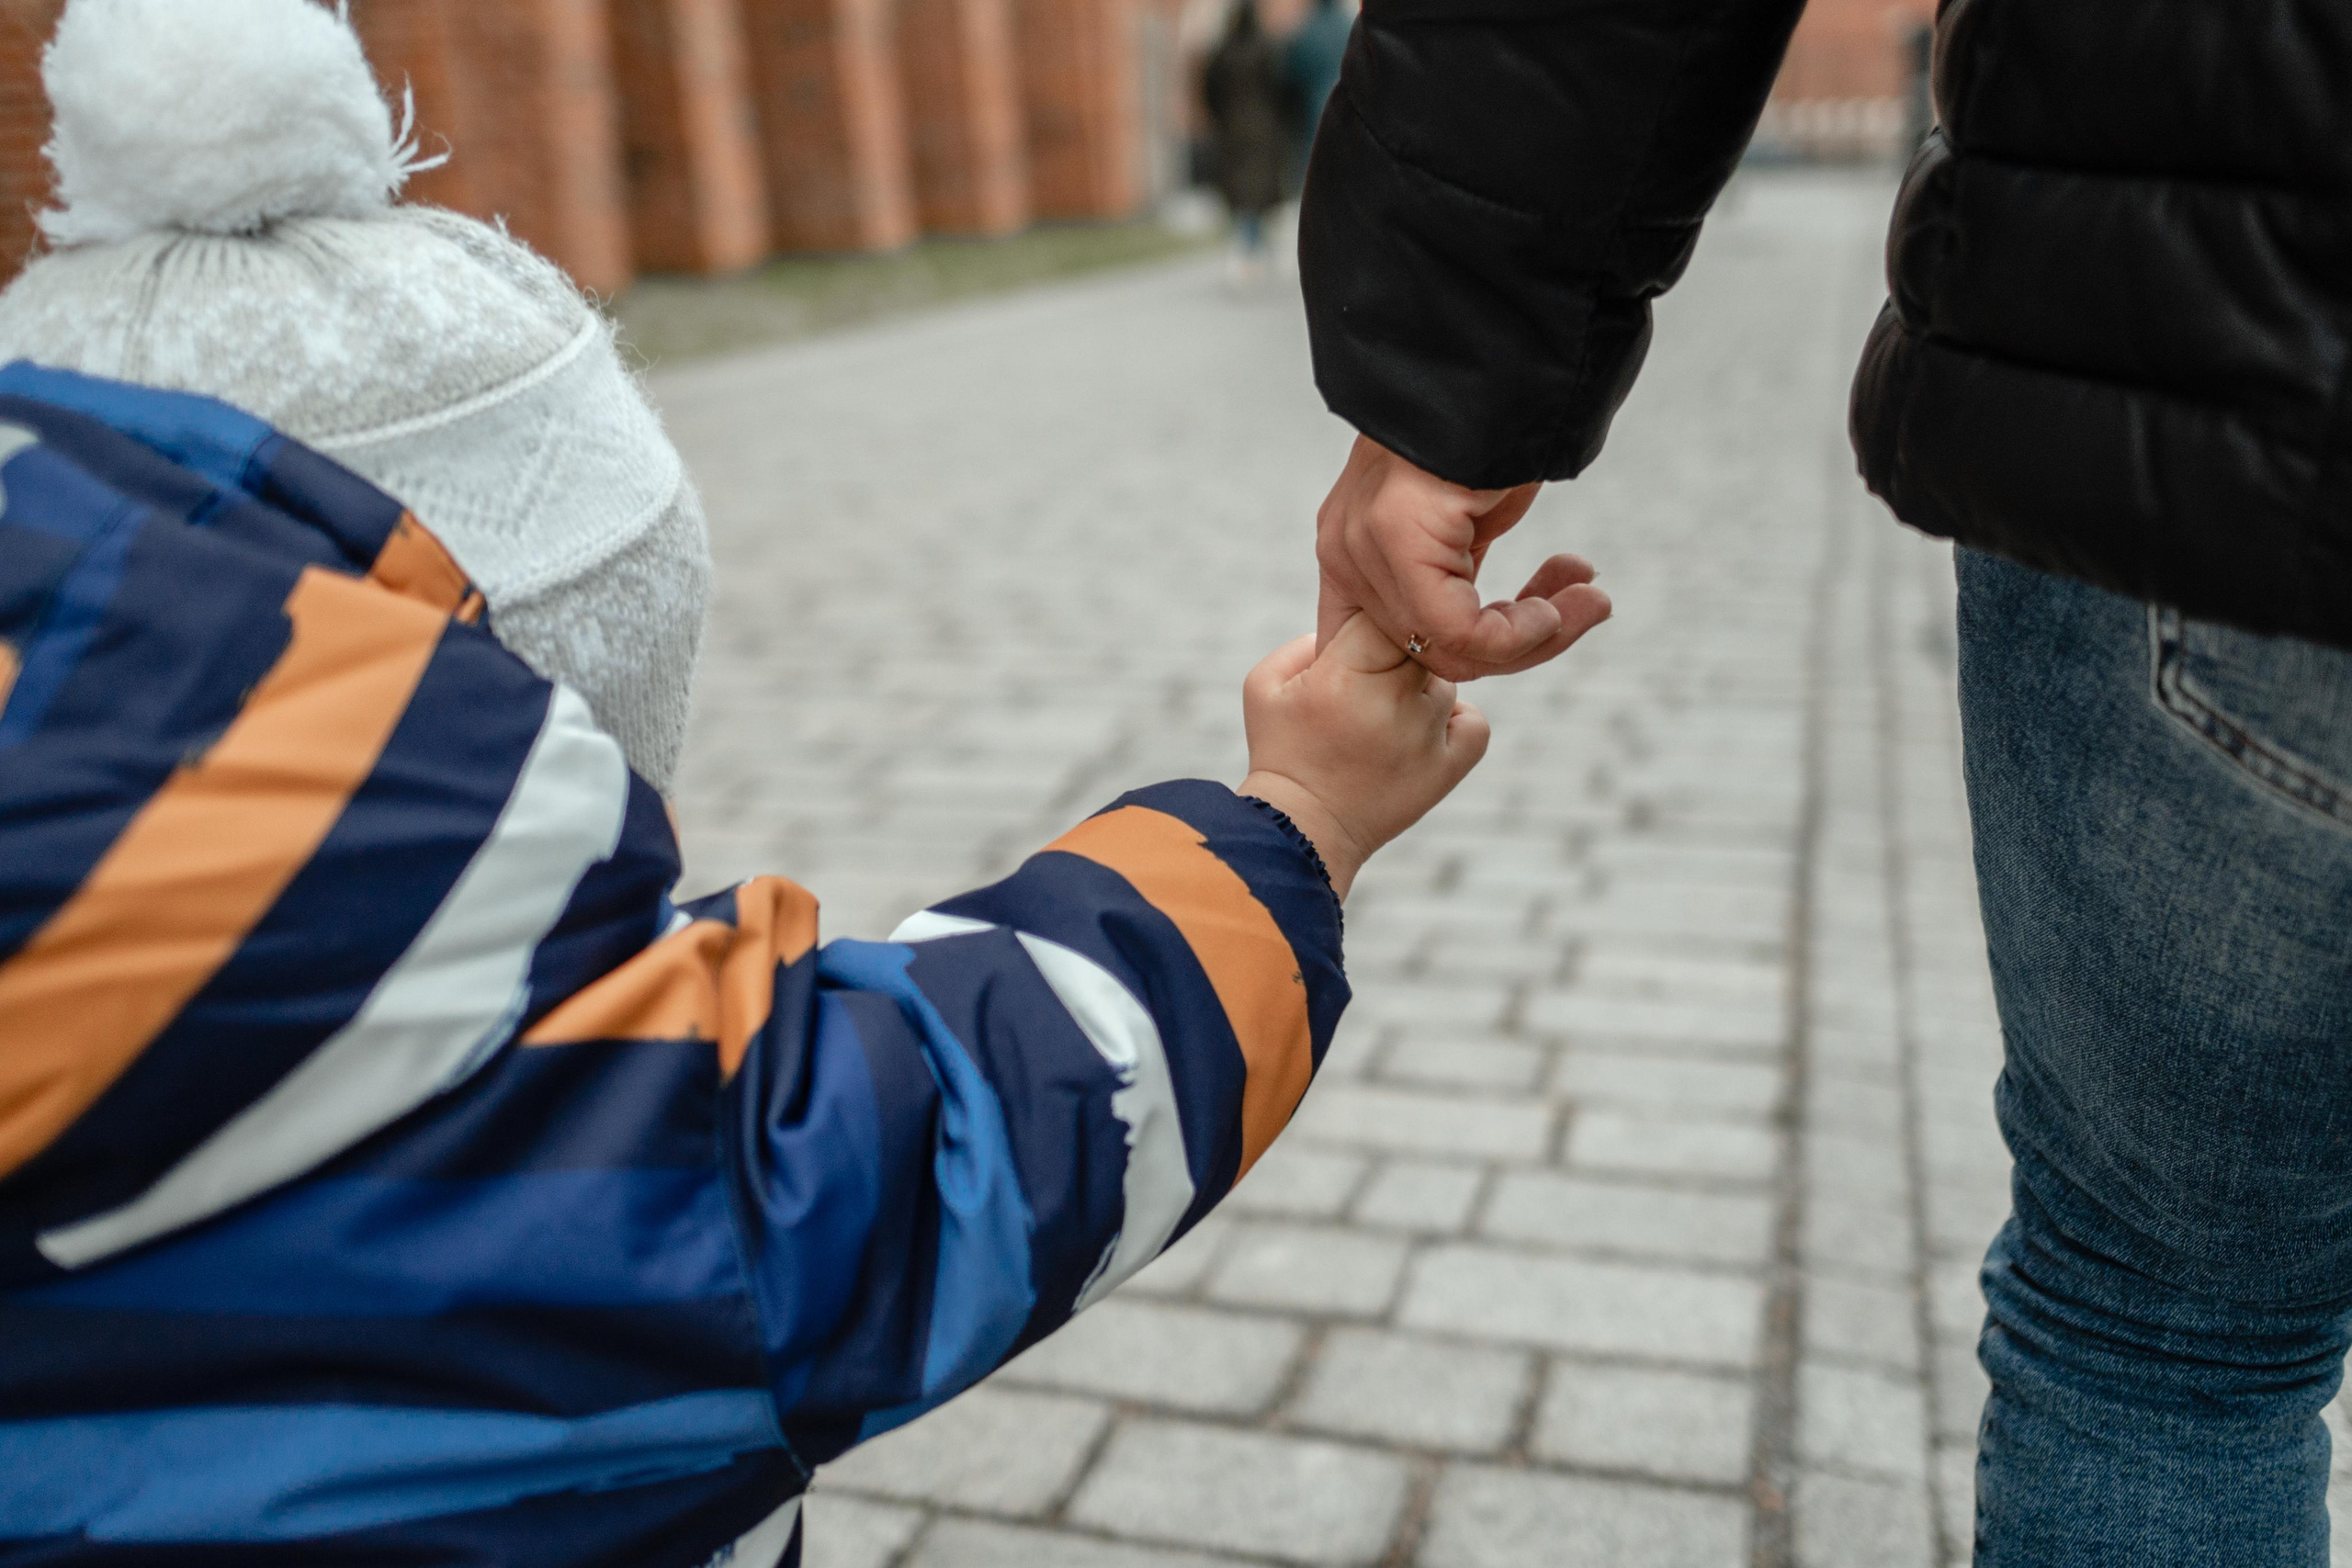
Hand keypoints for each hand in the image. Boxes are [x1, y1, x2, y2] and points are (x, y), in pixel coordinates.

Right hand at [1239, 614, 1490, 900]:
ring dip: (1420, 686)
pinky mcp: (1449, 767)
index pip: (1382, 611)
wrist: (1303, 832)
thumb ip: (1306, 638)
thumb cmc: (1281, 752)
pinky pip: (1473, 721)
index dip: (1370, 618)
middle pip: (1420, 639)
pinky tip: (1420, 732)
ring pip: (1444, 678)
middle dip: (1396, 650)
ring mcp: (1427, 736)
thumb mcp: (1264, 684)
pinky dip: (1454, 721)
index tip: (1356, 641)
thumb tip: (1357, 621)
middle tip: (1370, 677)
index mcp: (1343, 675)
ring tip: (1383, 716)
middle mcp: (1392, 701)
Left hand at [1315, 434, 1612, 681]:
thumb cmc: (1492, 428)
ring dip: (1539, 637)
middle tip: (1586, 610)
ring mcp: (1363, 547)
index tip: (1541, 628)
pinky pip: (1463, 631)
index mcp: (1350, 550)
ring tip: (1591, 603)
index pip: (1394, 647)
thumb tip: (1483, 640)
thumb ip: (1452, 577)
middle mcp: (1344, 553)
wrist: (1505, 355)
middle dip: (1521, 647)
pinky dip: (1526, 632)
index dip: (1472, 656)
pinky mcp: (1397, 538)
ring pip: (1451, 651)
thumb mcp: (1461, 520)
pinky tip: (1569, 599)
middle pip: (1429, 655)